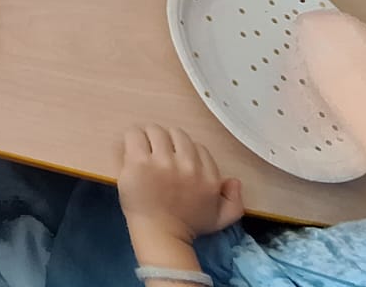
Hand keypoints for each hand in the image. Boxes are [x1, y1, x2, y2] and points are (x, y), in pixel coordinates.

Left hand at [119, 125, 243, 250]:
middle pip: (177, 134)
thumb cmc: (187, 226)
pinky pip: (135, 134)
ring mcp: (163, 162)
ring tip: (144, 150)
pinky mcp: (139, 161)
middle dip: (167, 142)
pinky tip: (131, 149)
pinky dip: (133, 138)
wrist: (160, 235)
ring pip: (156, 131)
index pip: (198, 147)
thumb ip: (234, 201)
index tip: (176, 162)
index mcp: (208, 176)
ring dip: (149, 138)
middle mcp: (188, 166)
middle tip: (158, 154)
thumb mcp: (220, 218)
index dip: (185, 153)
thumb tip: (234, 181)